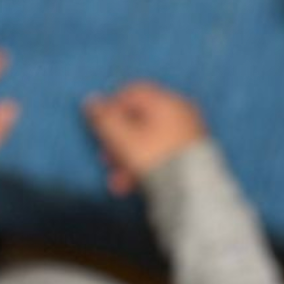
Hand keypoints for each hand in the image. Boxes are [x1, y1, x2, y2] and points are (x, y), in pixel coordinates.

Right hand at [84, 81, 207, 195]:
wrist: (192, 192)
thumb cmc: (155, 159)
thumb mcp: (122, 138)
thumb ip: (104, 119)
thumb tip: (91, 101)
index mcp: (166, 101)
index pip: (132, 92)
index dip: (110, 108)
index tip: (98, 127)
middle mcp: (181, 112)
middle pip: (140, 119)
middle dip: (118, 141)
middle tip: (105, 159)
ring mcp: (189, 133)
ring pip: (149, 140)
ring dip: (128, 158)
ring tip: (118, 180)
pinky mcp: (193, 155)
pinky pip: (162, 153)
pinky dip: (146, 165)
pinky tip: (132, 185)